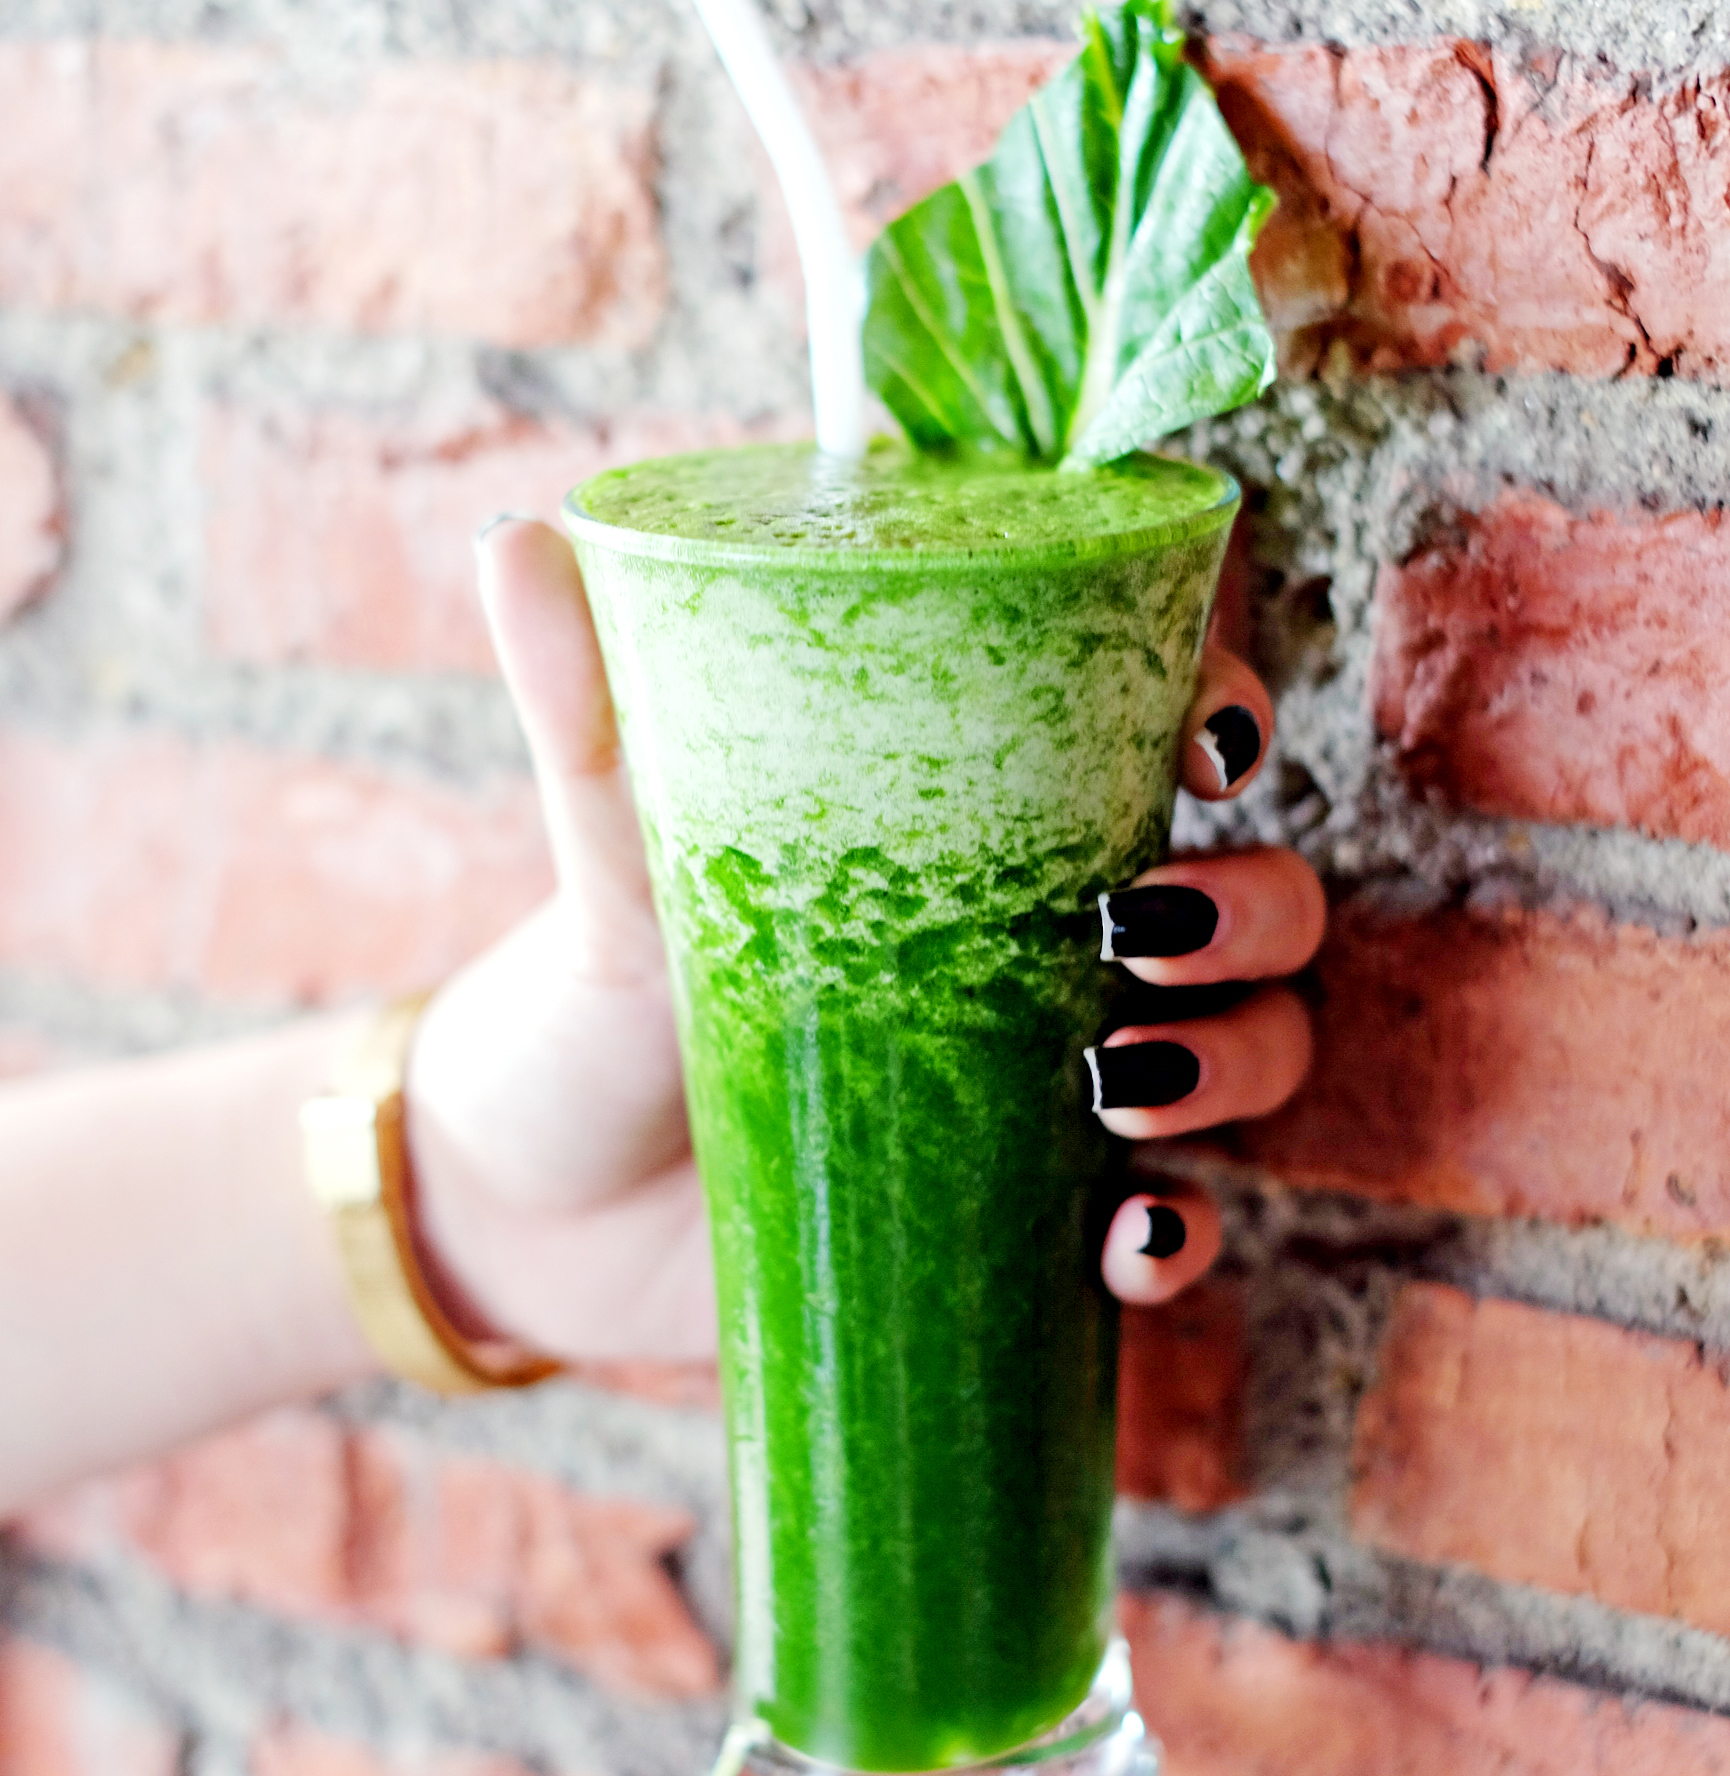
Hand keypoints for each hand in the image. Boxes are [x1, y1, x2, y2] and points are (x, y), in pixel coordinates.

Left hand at [403, 524, 1321, 1365]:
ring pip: (1251, 1052)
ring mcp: (1052, 1088)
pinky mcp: (1028, 1223)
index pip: (1156, 732)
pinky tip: (1129, 1239)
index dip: (1226, 716)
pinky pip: (1164, 1230)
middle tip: (1145, 928)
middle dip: (1252, 910)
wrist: (526, 1208)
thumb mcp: (606, 851)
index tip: (1208, 742)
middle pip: (1253, 900)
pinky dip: (1177, 1239)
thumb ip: (585, 706)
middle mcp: (1048, 946)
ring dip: (1236, 1059)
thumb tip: (515, 536)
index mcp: (983, 822)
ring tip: (1119, 1080)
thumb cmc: (584, 997)